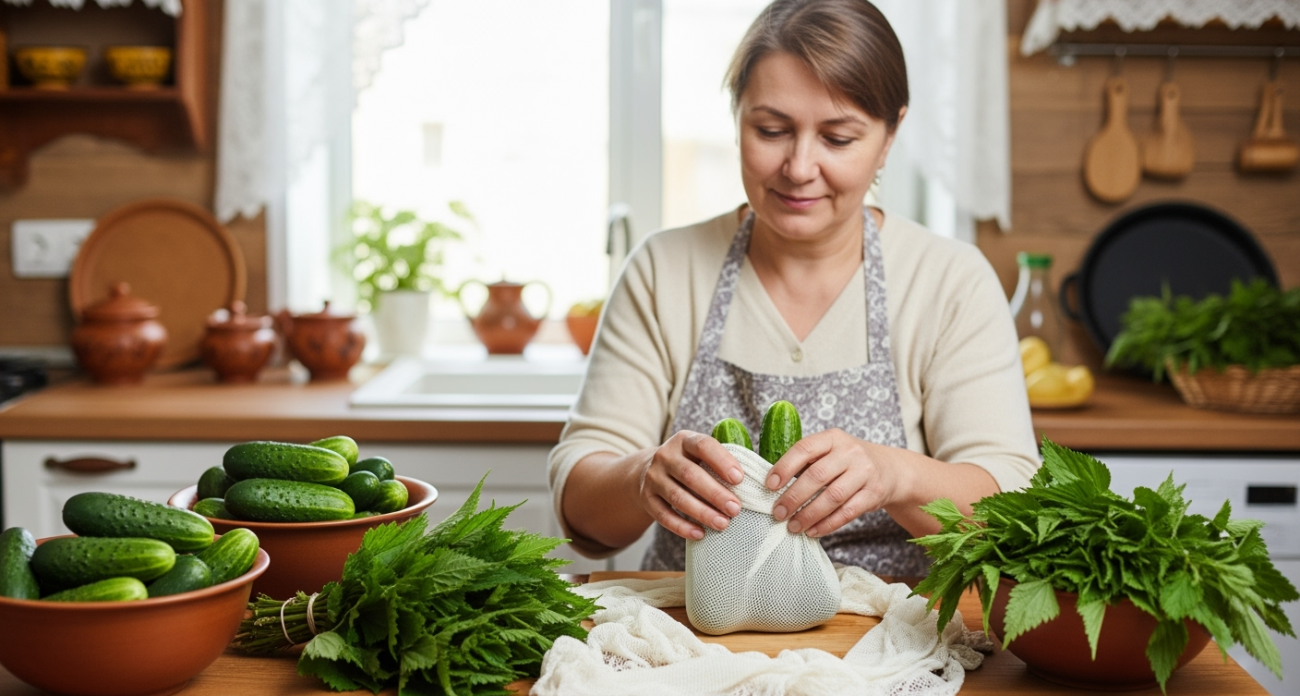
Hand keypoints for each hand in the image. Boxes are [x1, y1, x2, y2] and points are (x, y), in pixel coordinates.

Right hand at [636, 431, 743, 539]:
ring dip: (701, 512)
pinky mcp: (647, 498)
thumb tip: (754, 479)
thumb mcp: (699, 454)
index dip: (722, 461)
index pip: (703, 446)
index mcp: (684, 440)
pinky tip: (700, 534)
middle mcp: (665, 456)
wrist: (647, 471)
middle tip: (735, 509)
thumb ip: (721, 461)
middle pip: (690, 475)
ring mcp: (653, 477)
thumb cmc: (688, 464)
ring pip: (677, 497)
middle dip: (715, 493)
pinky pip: (664, 515)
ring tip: (722, 524)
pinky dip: (682, 526)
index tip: (740, 479)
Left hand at [764, 429, 904, 537]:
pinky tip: (813, 531)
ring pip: (832, 496)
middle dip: (794, 497)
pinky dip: (828, 524)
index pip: (804, 448)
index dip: (784, 467)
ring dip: (809, 514)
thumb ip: (807, 462)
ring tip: (793, 526)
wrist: (890, 469)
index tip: (769, 485)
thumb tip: (772, 484)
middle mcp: (850, 452)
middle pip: (817, 476)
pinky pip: (847, 512)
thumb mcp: (830, 451)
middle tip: (778, 513)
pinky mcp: (873, 494)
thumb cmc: (848, 462)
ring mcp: (864, 473)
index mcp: (833, 438)